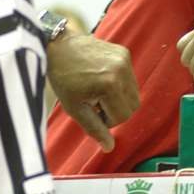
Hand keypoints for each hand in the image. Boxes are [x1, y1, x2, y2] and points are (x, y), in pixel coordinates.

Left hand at [46, 32, 138, 152]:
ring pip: (133, 93)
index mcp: (110, 86)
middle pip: (133, 106)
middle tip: (95, 104)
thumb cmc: (63, 78)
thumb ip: (94, 128)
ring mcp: (125, 60)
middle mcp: (122, 71)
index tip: (91, 112)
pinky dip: (119, 84)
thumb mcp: (74, 108)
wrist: (59, 46)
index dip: (107, 121)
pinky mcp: (125, 53)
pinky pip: (130, 78)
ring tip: (98, 91)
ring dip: (118, 98)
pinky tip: (101, 78)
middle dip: (116, 110)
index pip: (122, 117)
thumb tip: (109, 148)